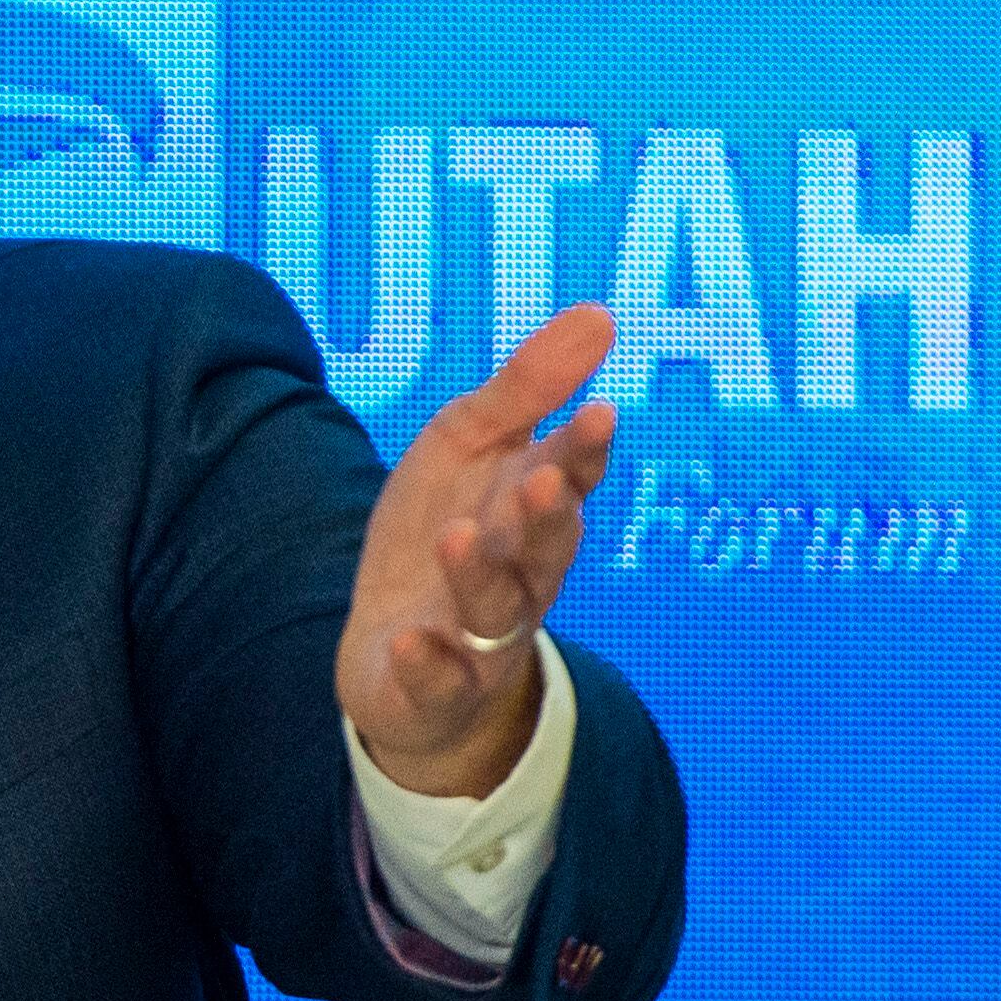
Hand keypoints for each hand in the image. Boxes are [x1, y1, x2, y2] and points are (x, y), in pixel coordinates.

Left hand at [335, 304, 618, 797]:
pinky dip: (429, 663)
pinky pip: (438, 679)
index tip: (598, 413)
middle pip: (544, 547)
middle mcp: (521, 574)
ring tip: (458, 537)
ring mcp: (482, 635)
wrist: (399, 656)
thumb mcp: (468, 447)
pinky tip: (413, 641)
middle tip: (542, 481)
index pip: (571, 477)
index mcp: (533, 509)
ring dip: (481, 574)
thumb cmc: (443, 533)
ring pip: (496, 607)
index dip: (584, 452)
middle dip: (545, 515)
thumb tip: (601, 314)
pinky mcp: (435, 686)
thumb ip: (527, 388)